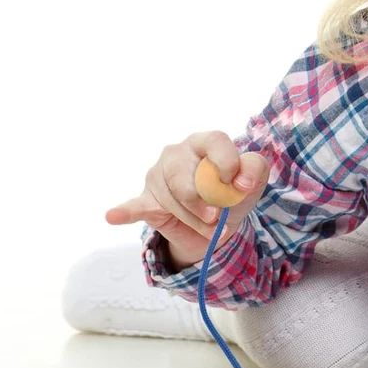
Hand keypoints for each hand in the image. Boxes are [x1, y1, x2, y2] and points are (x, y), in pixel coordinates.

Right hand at [104, 130, 269, 266]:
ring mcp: (157, 175)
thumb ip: (254, 169)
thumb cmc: (233, 193)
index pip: (214, 141)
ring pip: (173, 201)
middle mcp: (176, 153)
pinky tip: (113, 215)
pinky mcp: (146, 199)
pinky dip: (125, 213)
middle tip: (217, 218)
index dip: (227, 163)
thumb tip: (240, 181)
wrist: (218, 223)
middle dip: (204, 202)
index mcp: (204, 142)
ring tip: (209, 227)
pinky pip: (135, 207)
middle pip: (186, 177)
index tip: (239, 186)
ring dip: (196, 221)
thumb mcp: (253, 180)